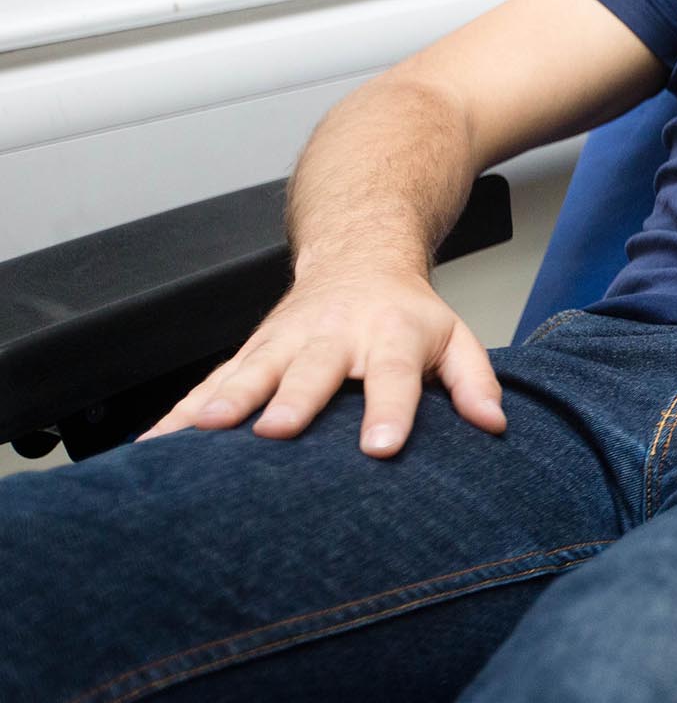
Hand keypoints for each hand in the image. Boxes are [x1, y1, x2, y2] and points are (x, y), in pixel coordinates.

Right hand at [137, 269, 505, 456]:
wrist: (358, 254)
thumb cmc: (408, 313)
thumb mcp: (455, 338)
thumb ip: (474, 382)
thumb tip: (494, 425)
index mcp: (392, 336)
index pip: (395, 377)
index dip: (389, 412)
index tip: (380, 449)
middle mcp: (335, 336)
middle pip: (314, 371)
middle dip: (293, 400)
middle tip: (276, 431)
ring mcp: (287, 341)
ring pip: (252, 371)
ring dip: (227, 400)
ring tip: (202, 431)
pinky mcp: (252, 351)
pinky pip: (213, 383)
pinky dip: (182, 412)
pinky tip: (155, 446)